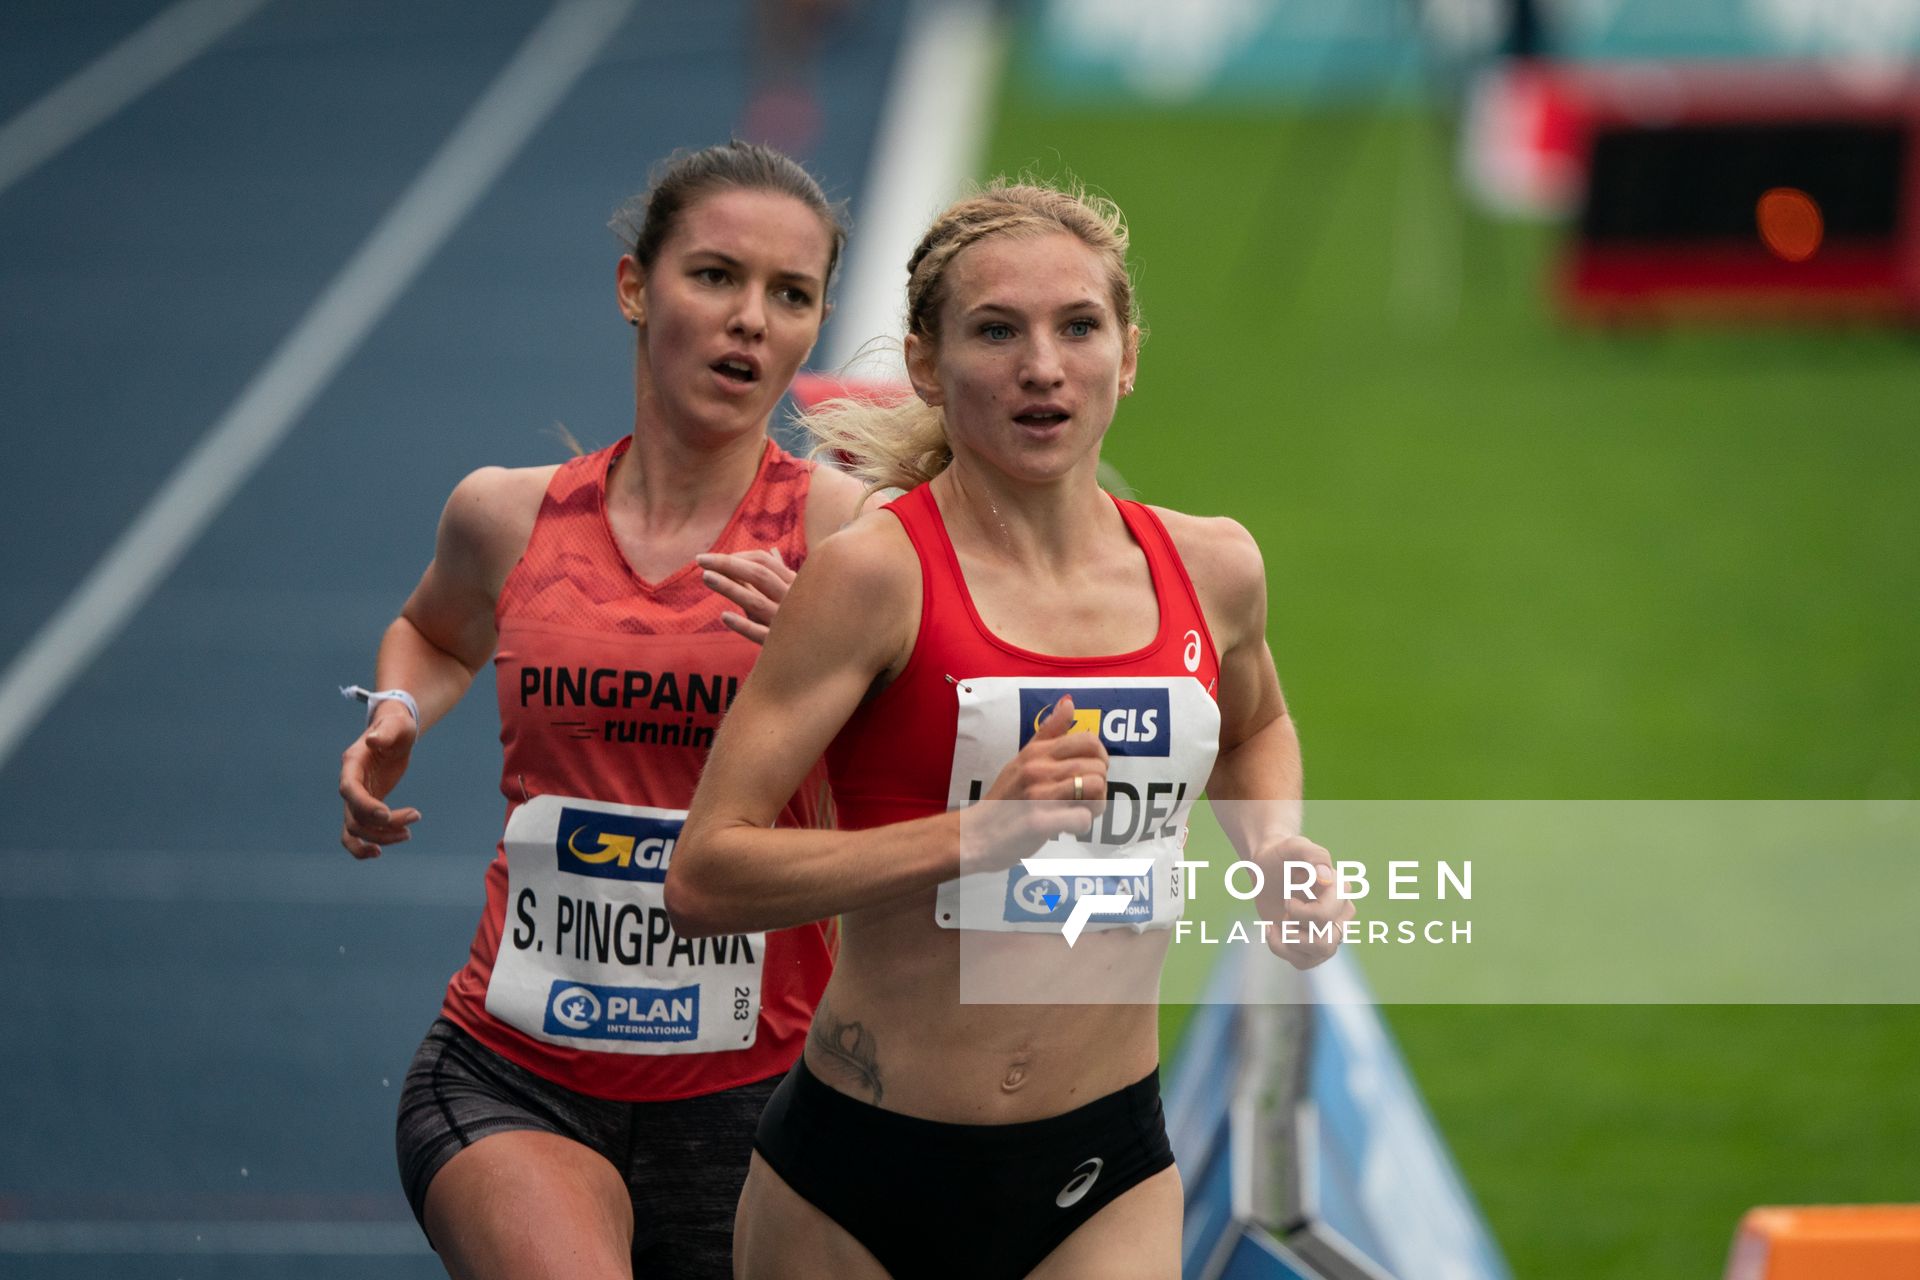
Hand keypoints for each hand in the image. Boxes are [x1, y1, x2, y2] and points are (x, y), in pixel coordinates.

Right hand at [338, 701, 421, 858]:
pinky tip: (378, 853)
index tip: (386, 815)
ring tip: (408, 833)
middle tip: (414, 817)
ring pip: (356, 828)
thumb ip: (386, 733)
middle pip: (355, 814)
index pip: (350, 789)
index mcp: (352, 763)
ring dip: (380, 837)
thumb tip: (373, 742)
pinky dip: (362, 846)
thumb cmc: (397, 725)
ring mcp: (356, 797)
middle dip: (382, 824)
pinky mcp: (365, 806)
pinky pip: (355, 832)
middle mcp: (350, 782)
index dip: (364, 805)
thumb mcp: (397, 725)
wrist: (394, 731)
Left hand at [697, 548, 795, 643]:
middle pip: (759, 574)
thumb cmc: (798, 617)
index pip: (764, 561)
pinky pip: (759, 634)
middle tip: (700, 560)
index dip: (737, 557)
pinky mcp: (778, 644)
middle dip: (728, 564)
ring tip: (706, 577)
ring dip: (729, 588)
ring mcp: (785, 622)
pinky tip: (724, 616)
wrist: (816, 651)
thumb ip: (769, 579)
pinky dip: (743, 625)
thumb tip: (755, 557)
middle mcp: (791, 599)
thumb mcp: (788, 594)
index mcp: (793, 583)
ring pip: (755, 602)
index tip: (715, 559)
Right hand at [959, 696, 1109, 874]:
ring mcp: (1038, 795)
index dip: (1100, 758)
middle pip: (1097, 766)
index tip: (1090, 773)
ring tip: (1079, 811)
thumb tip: (1069, 702)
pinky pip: (1082, 818)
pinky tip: (1068, 827)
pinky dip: (1081, 825)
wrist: (975, 835)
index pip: (1088, 741)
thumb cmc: (1004, 799)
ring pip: (1095, 788)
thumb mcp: (1022, 759)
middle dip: (1100, 786)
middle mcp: (1038, 768)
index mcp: (1036, 752)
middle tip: (1084, 799)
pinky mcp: (1039, 822)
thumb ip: (1048, 733)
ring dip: (1095, 805)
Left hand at [1252, 834, 1352, 969]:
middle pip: (1327, 942)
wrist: (1267, 868)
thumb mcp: (1294, 846)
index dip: (1300, 913)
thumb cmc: (1282, 855)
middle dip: (1296, 930)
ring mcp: (1330, 932)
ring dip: (1290, 941)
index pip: (1325, 917)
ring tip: (1279, 922)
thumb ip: (1314, 854)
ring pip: (1319, 955)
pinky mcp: (1313, 946)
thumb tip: (1326, 878)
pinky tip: (1271, 929)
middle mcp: (1342, 914)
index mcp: (1341, 891)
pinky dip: (1281, 949)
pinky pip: (1303, 963)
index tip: (1287, 898)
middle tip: (1284, 909)